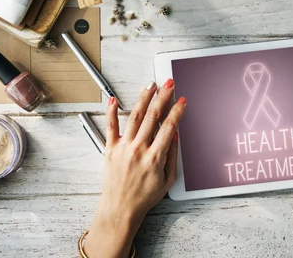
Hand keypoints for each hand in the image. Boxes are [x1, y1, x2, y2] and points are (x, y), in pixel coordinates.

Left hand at [84, 79, 185, 257]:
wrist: (120, 209)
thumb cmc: (144, 197)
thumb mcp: (168, 180)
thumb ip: (172, 156)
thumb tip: (175, 136)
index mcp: (154, 158)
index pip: (168, 128)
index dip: (177, 112)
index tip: (182, 100)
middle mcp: (138, 150)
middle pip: (153, 117)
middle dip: (163, 97)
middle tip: (169, 84)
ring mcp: (123, 148)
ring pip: (135, 117)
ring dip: (143, 98)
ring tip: (150, 85)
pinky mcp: (110, 149)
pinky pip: (110, 127)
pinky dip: (111, 112)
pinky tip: (114, 99)